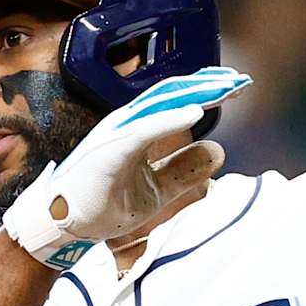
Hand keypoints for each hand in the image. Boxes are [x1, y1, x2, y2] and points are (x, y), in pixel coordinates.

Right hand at [4, 67, 252, 268]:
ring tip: (225, 89)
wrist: (65, 225)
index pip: (175, 103)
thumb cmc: (102, 204)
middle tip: (240, 80)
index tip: (237, 86)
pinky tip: (194, 113)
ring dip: (193, 95)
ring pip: (160, 106)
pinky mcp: (110, 150)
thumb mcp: (156, 190)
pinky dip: (169, 120)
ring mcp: (117, 134)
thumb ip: (183, 171)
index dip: (206, 92)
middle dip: (207, 86)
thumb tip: (218, 151)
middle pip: (171, 97)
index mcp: (137, 130)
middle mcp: (127, 124)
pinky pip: (143, 131)